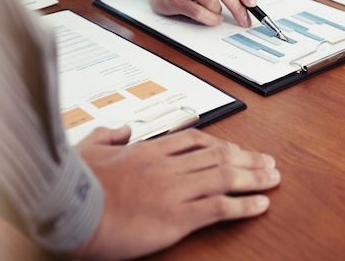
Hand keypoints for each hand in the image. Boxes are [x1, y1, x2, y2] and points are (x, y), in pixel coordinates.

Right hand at [71, 127, 279, 259]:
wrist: (70, 214)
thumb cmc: (76, 185)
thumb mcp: (86, 150)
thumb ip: (106, 136)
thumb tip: (119, 129)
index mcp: (149, 151)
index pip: (196, 141)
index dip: (223, 145)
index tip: (238, 149)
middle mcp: (168, 166)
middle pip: (219, 156)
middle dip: (248, 159)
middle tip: (268, 162)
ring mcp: (175, 190)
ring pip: (226, 177)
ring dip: (254, 178)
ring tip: (273, 178)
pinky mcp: (178, 216)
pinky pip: (220, 207)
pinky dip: (244, 206)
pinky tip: (260, 205)